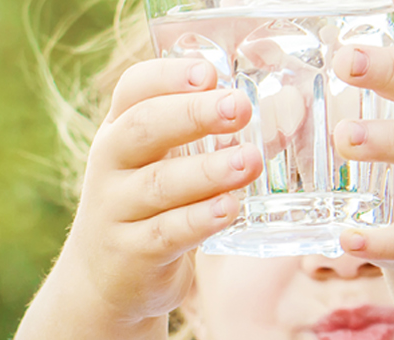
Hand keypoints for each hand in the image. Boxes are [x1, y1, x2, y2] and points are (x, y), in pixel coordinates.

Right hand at [57, 58, 261, 322]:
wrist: (103, 282)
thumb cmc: (149, 209)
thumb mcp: (168, 165)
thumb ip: (214, 138)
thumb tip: (290, 107)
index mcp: (120, 130)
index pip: (134, 89)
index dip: (168, 75)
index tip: (210, 71)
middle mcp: (110, 164)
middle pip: (144, 128)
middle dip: (192, 114)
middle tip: (240, 107)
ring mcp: (115, 210)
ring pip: (159, 184)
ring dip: (207, 171)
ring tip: (249, 160)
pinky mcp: (130, 253)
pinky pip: (166, 232)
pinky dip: (198, 219)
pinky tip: (229, 209)